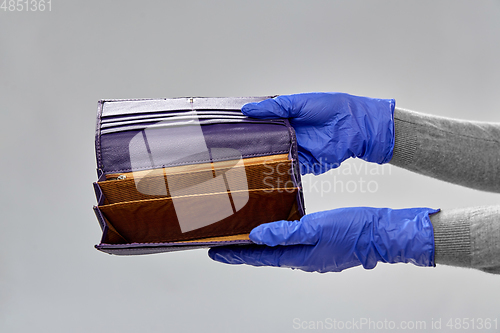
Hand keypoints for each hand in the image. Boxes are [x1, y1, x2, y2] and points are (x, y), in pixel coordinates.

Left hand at [208, 207, 437, 272]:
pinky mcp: (323, 247)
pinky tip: (280, 229)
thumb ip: (285, 233)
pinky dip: (280, 238)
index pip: (258, 258)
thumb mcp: (316, 228)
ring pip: (280, 250)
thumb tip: (257, 237)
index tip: (214, 252)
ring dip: (261, 244)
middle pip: (266, 256)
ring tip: (246, 235)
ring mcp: (315, 255)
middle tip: (225, 243)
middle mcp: (304, 259)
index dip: (234, 255)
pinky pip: (294, 244)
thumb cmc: (353, 230)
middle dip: (244, 251)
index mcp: (299, 257)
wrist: (383, 233)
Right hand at [242, 92, 394, 174]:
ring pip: (277, 159)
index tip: (231, 131)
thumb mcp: (298, 102)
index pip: (262, 126)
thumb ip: (273, 107)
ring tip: (247, 163)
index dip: (249, 129)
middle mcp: (289, 136)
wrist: (354, 124)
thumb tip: (248, 109)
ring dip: (267, 161)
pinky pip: (291, 170)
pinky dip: (281, 171)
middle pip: (267, 144)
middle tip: (235, 151)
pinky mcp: (307, 164)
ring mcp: (297, 151)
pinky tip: (269, 171)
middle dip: (254, 148)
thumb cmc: (330, 107)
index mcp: (286, 120)